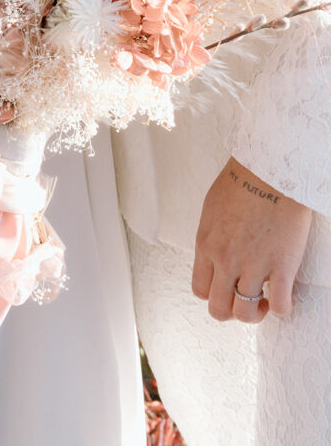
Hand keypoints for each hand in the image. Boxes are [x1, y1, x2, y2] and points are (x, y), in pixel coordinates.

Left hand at [192, 156, 311, 323]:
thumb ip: (211, 236)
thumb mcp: (212, 209)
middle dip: (231, 311)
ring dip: (256, 314)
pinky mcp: (281, 266)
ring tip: (264, 301)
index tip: (226, 289)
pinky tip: (284, 296)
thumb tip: (214, 251)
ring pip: (246, 313)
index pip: (200, 289)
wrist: (270, 170)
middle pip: (219, 308)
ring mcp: (252, 265)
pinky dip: (282, 308)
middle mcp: (225, 260)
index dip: (213, 295)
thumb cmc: (241, 182)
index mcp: (206, 245)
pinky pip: (280, 306)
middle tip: (245, 300)